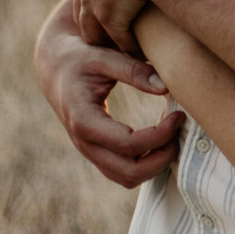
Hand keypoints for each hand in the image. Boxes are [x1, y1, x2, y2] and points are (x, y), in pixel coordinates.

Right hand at [35, 0, 184, 186]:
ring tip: (172, 135)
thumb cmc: (79, 58)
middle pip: (129, 173)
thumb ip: (134, 70)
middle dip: (161, 158)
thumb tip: (165, 87)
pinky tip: (160, 138)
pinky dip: (146, 163)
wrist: (55, 67)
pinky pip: (124, 172)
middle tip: (179, 131)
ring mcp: (89, 151)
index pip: (129, 144)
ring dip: (155, 164)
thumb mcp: (104, 56)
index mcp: (84, 120)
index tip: (178, 115)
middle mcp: (84, 143)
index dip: (160, 135)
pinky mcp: (97, 152)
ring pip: (127, 178)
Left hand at [74, 0, 174, 53]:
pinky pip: (117, 40)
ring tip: (127, 47)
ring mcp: (93, 0)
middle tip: (117, 30)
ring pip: (95, 28)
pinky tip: (141, 53)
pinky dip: (129, 48)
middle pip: (87, 6)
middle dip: (101, 19)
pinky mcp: (105, 18)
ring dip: (111, 39)